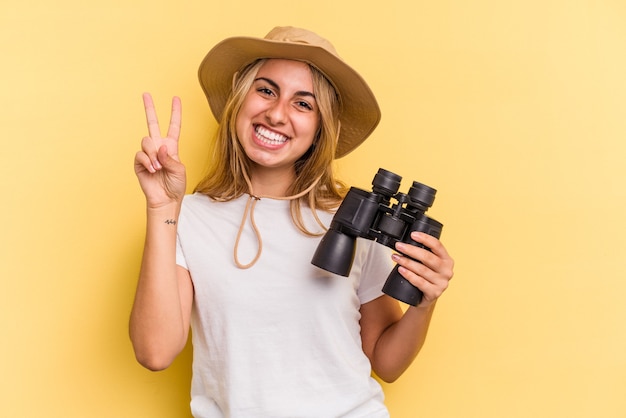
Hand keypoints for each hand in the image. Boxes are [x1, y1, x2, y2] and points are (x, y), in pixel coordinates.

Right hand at [134, 93, 185, 207]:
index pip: (173, 126)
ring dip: (153, 154)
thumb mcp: (179, 170)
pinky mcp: (139, 162)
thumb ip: (170, 157)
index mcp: (171, 147)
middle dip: (149, 109)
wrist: (165, 199)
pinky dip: (147, 161)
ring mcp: (148, 154)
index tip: (175, 98)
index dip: (175, 113)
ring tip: (158, 168)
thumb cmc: (175, 185)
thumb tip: (160, 147)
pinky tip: (152, 169)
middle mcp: (159, 147)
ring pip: (146, 142)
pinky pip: (140, 154)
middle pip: (152, 124)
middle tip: (146, 94)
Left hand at [392, 232, 454, 306]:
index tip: (413, 235)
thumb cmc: (426, 278)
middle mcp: (447, 271)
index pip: (438, 245)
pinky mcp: (434, 293)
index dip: (425, 238)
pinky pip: (420, 282)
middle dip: (411, 250)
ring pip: (422, 270)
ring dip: (407, 262)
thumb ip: (424, 254)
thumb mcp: (429, 265)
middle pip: (428, 257)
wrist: (425, 298)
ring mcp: (442, 283)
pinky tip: (401, 270)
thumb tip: (406, 243)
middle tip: (399, 246)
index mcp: (447, 260)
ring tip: (396, 258)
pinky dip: (409, 275)